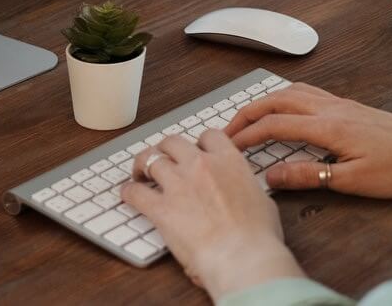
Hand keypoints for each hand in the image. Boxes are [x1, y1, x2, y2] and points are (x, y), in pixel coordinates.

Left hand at [123, 132, 305, 298]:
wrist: (243, 256)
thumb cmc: (258, 236)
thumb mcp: (263, 202)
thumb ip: (247, 189)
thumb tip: (248, 194)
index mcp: (229, 161)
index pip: (209, 136)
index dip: (199, 142)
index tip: (195, 151)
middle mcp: (201, 165)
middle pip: (174, 142)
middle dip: (166, 148)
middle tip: (163, 158)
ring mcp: (179, 184)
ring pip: (151, 159)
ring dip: (143, 164)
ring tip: (139, 172)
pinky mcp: (161, 208)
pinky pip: (136, 192)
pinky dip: (129, 192)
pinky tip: (128, 194)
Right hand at [225, 83, 391, 197]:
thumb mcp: (353, 181)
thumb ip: (309, 176)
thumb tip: (271, 175)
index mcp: (328, 126)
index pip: (275, 124)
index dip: (247, 135)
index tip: (227, 147)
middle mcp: (330, 107)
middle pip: (278, 100)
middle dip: (248, 112)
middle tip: (227, 128)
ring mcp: (340, 103)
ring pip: (292, 91)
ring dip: (266, 101)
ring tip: (249, 117)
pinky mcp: (349, 105)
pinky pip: (308, 92)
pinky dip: (286, 96)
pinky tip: (286, 107)